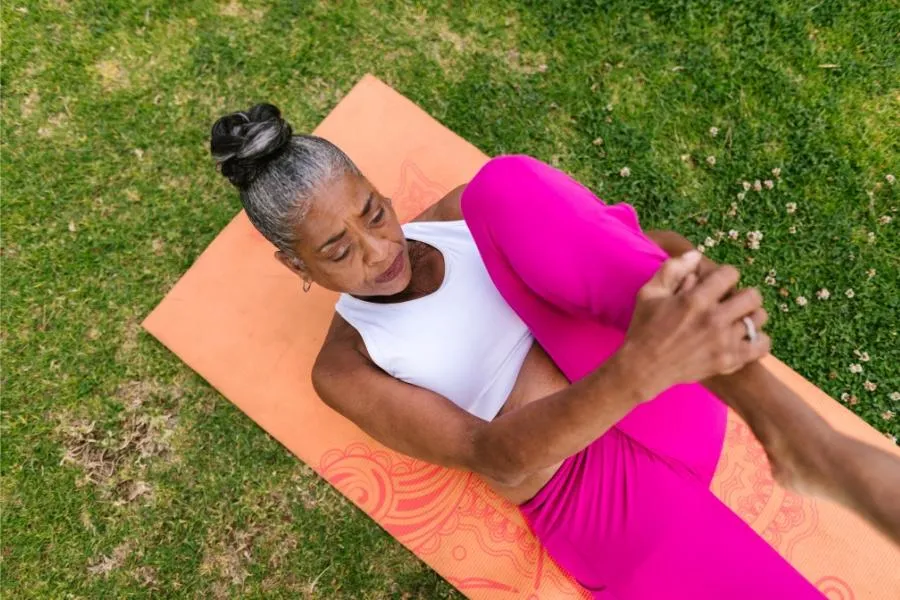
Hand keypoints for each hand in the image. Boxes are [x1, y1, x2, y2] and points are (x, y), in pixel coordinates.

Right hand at [622, 251, 770, 398]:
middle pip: (752, 296)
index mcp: (695, 300)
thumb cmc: (644, 328)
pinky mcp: (729, 361)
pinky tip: (745, 337)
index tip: (718, 283)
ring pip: (759, 319)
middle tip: (732, 301)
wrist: (643, 368)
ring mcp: (724, 342)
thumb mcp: (649, 293)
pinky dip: (758, 339)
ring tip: (739, 318)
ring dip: (751, 315)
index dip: (725, 275)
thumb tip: (696, 256)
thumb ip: (672, 270)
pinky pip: (762, 345)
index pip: (730, 274)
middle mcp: (714, 320)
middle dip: (743, 294)